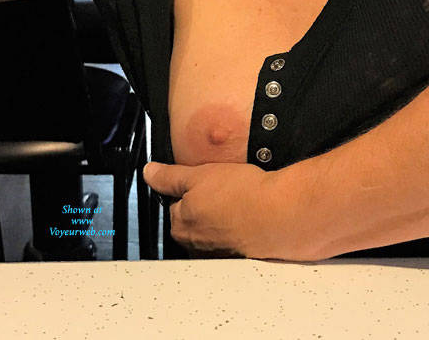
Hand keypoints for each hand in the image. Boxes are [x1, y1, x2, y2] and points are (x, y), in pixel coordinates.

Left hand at [142, 160, 317, 260]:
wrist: (279, 214)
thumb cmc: (241, 196)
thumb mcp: (198, 174)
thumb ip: (169, 176)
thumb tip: (149, 172)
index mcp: (180, 225)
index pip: (173, 204)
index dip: (188, 188)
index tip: (202, 180)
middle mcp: (195, 245)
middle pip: (191, 220)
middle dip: (202, 204)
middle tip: (221, 187)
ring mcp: (217, 253)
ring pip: (211, 229)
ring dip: (219, 217)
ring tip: (236, 200)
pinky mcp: (239, 255)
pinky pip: (231, 238)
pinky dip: (235, 227)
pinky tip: (246, 214)